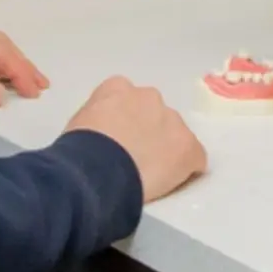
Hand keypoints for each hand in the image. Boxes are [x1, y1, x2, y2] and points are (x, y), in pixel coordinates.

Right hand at [64, 77, 207, 202]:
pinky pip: (194, 158)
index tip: (117, 139)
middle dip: (148, 133)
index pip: (126, 100)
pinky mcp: (189, 147)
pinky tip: (169, 183)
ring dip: (166, 150)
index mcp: (118, 88)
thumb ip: (99, 117)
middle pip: (154, 114)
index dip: (124, 121)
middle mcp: (149, 97)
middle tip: (133, 158)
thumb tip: (106, 131)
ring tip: (148, 174)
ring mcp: (173, 121)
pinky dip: (185, 170)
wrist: (96, 170)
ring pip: (175, 135)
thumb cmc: (79, 150)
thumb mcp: (80, 122)